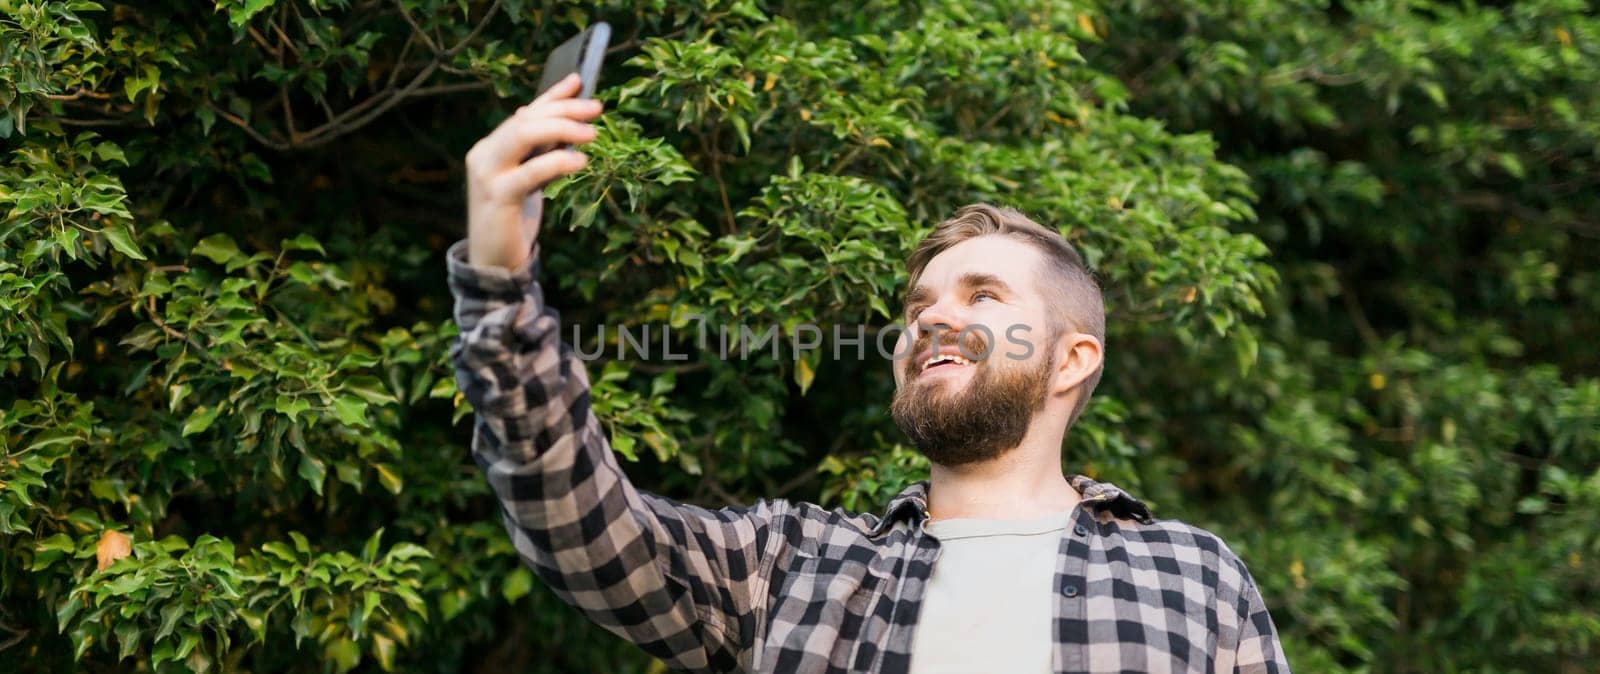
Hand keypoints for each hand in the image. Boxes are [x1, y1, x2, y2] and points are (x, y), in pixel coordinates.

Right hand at [464, 73, 602, 269]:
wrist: (493, 263)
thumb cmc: (513, 220)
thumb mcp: (528, 180)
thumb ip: (538, 153)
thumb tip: (562, 121)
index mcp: (491, 147)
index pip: (525, 112)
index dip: (553, 96)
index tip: (579, 81)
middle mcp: (483, 154)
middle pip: (525, 119)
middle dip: (563, 109)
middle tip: (597, 109)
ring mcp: (487, 175)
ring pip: (523, 134)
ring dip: (561, 128)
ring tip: (593, 134)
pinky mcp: (497, 197)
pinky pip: (530, 172)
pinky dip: (557, 162)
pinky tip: (580, 162)